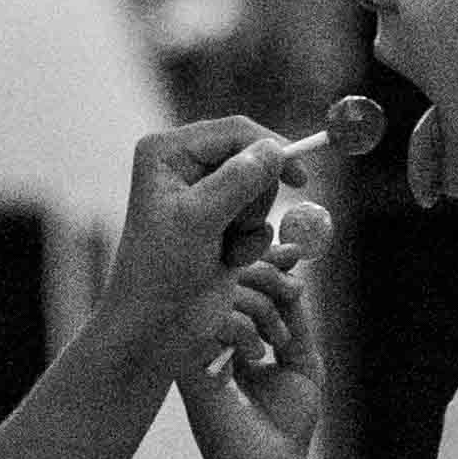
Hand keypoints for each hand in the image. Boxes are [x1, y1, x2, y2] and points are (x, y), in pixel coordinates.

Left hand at [102, 116, 298, 388]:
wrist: (156, 327)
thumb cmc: (162, 272)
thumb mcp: (198, 221)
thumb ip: (236, 182)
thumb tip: (274, 149)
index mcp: (167, 152)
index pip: (234, 131)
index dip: (271, 148)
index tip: (300, 177)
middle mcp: (184, 165)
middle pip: (253, 156)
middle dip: (255, 197)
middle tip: (238, 228)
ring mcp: (205, 193)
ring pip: (260, 189)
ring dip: (252, 224)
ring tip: (226, 248)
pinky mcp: (221, 221)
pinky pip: (259, 217)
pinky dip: (252, 242)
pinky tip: (228, 261)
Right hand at [180, 203, 326, 458]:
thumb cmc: (285, 422)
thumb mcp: (300, 358)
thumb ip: (293, 316)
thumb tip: (292, 272)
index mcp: (228, 333)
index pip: (235, 279)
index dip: (263, 260)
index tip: (294, 253)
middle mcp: (206, 336)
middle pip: (223, 275)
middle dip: (265, 273)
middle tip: (295, 290)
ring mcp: (194, 348)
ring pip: (219, 292)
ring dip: (261, 306)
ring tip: (280, 343)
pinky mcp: (187, 363)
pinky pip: (210, 318)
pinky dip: (243, 327)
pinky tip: (257, 357)